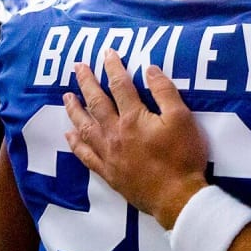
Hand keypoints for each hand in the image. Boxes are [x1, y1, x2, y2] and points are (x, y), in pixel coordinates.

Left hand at [64, 49, 209, 228]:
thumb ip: (165, 92)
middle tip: (77, 67)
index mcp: (134, 118)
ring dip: (75, 110)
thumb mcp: (182, 119)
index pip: (120, 85)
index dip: (113, 67)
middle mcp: (115, 133)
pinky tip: (69, 135)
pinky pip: (86, 155)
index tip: (107, 53)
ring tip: (67, 97)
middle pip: (97, 103)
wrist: (176, 197)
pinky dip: (76, 144)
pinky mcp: (109, 172)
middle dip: (86, 82)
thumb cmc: (183, 157)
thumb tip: (150, 69)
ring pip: (86, 127)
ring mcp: (109, 154)